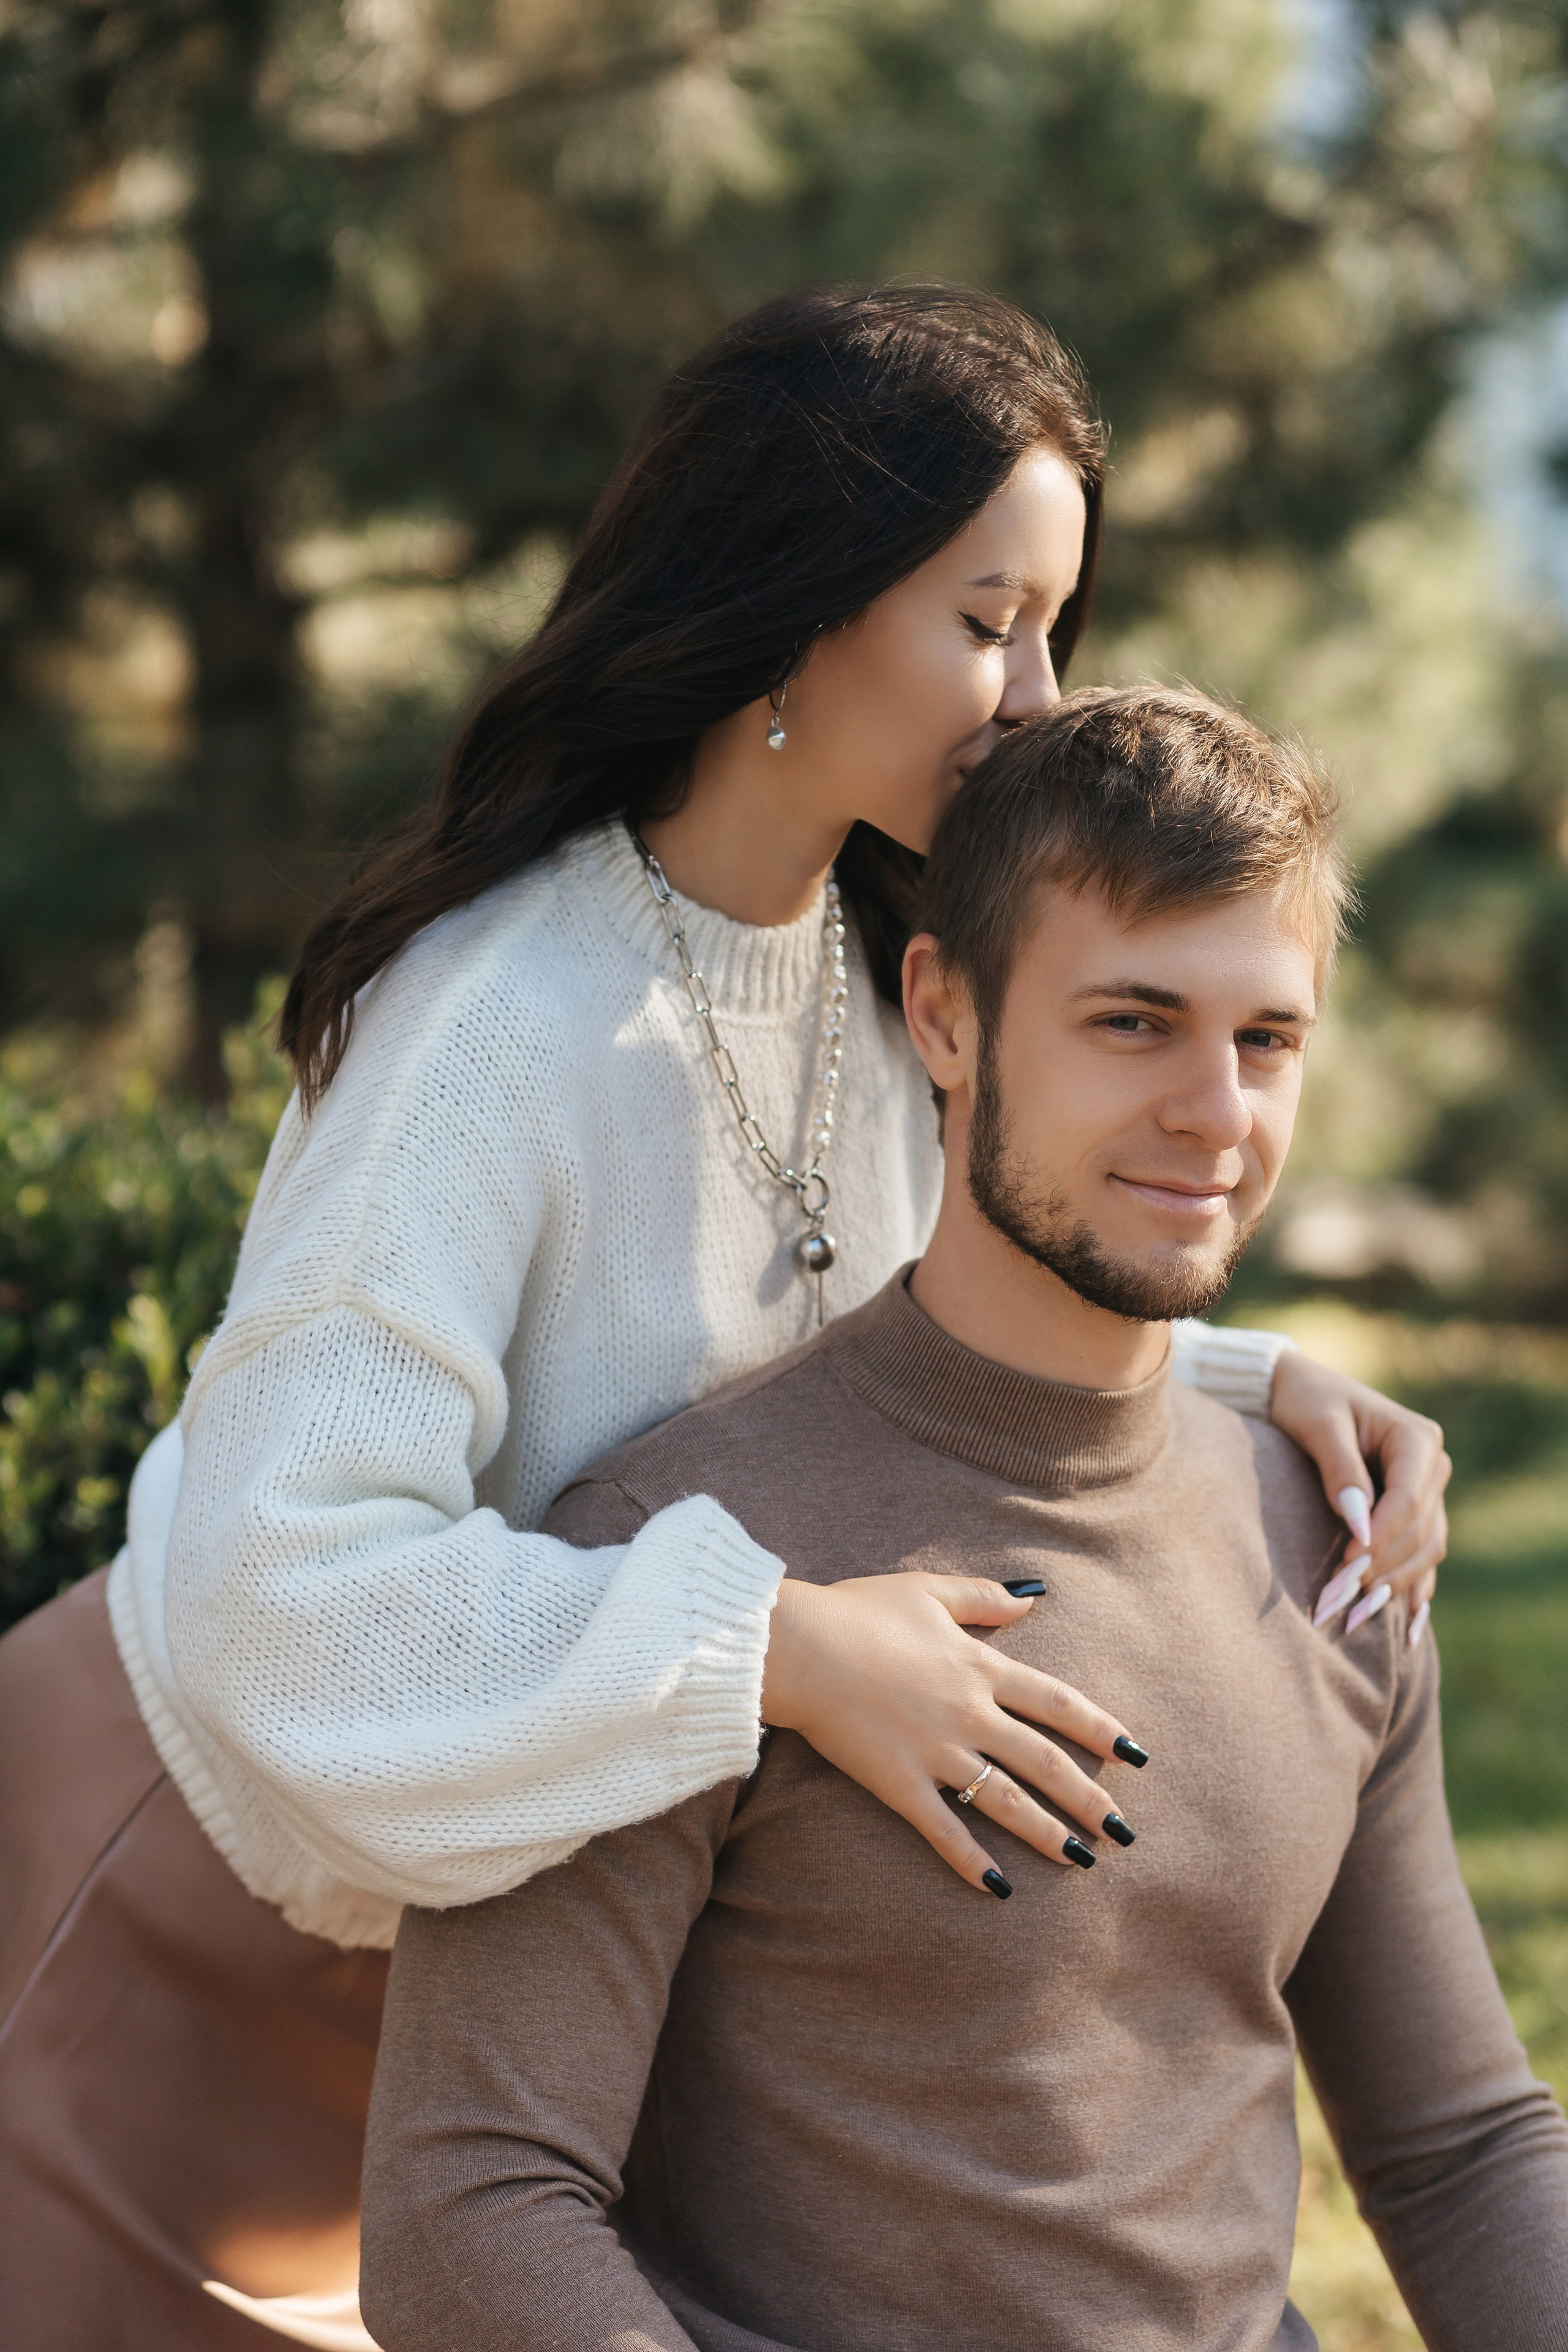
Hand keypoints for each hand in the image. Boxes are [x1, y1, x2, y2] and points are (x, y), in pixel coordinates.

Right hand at [760, 1572, 1145, 1895]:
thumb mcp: (929, 1590)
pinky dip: (972, 1861)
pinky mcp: (899, 1783)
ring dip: (1048, 1832)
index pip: (1057, 1703)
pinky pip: (944, 1829)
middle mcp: (970, 1713)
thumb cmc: (859, 1611)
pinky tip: (999, 1889)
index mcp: (980, 1666)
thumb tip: (1034, 1597)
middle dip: (1090, 1798)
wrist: (800, 1645)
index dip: (1100, 1729)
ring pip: (1007, 1800)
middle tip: (1124, 1831)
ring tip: (1083, 1860)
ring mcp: (936, 1751)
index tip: (1135, 1755)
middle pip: (1045, 1761)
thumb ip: (985, 1598)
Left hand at [1269, 1348, 1450, 1637]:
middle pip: (1419, 1533)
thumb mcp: (1318, 1424)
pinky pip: (1422, 1558)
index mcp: (1417, 1439)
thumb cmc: (1305, 1399)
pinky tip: (1407, 1634)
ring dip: (1392, 1587)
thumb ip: (1341, 1471)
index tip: (1345, 1566)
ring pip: (1425, 1552)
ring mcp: (1428, 1493)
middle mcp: (1432, 1467)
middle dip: (1380, 1571)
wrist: (1298, 1389)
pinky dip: (1413, 1593)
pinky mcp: (1413, 1514)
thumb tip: (1360, 1525)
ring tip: (1354, 1619)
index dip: (1380, 1538)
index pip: (1409, 1501)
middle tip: (1336, 1605)